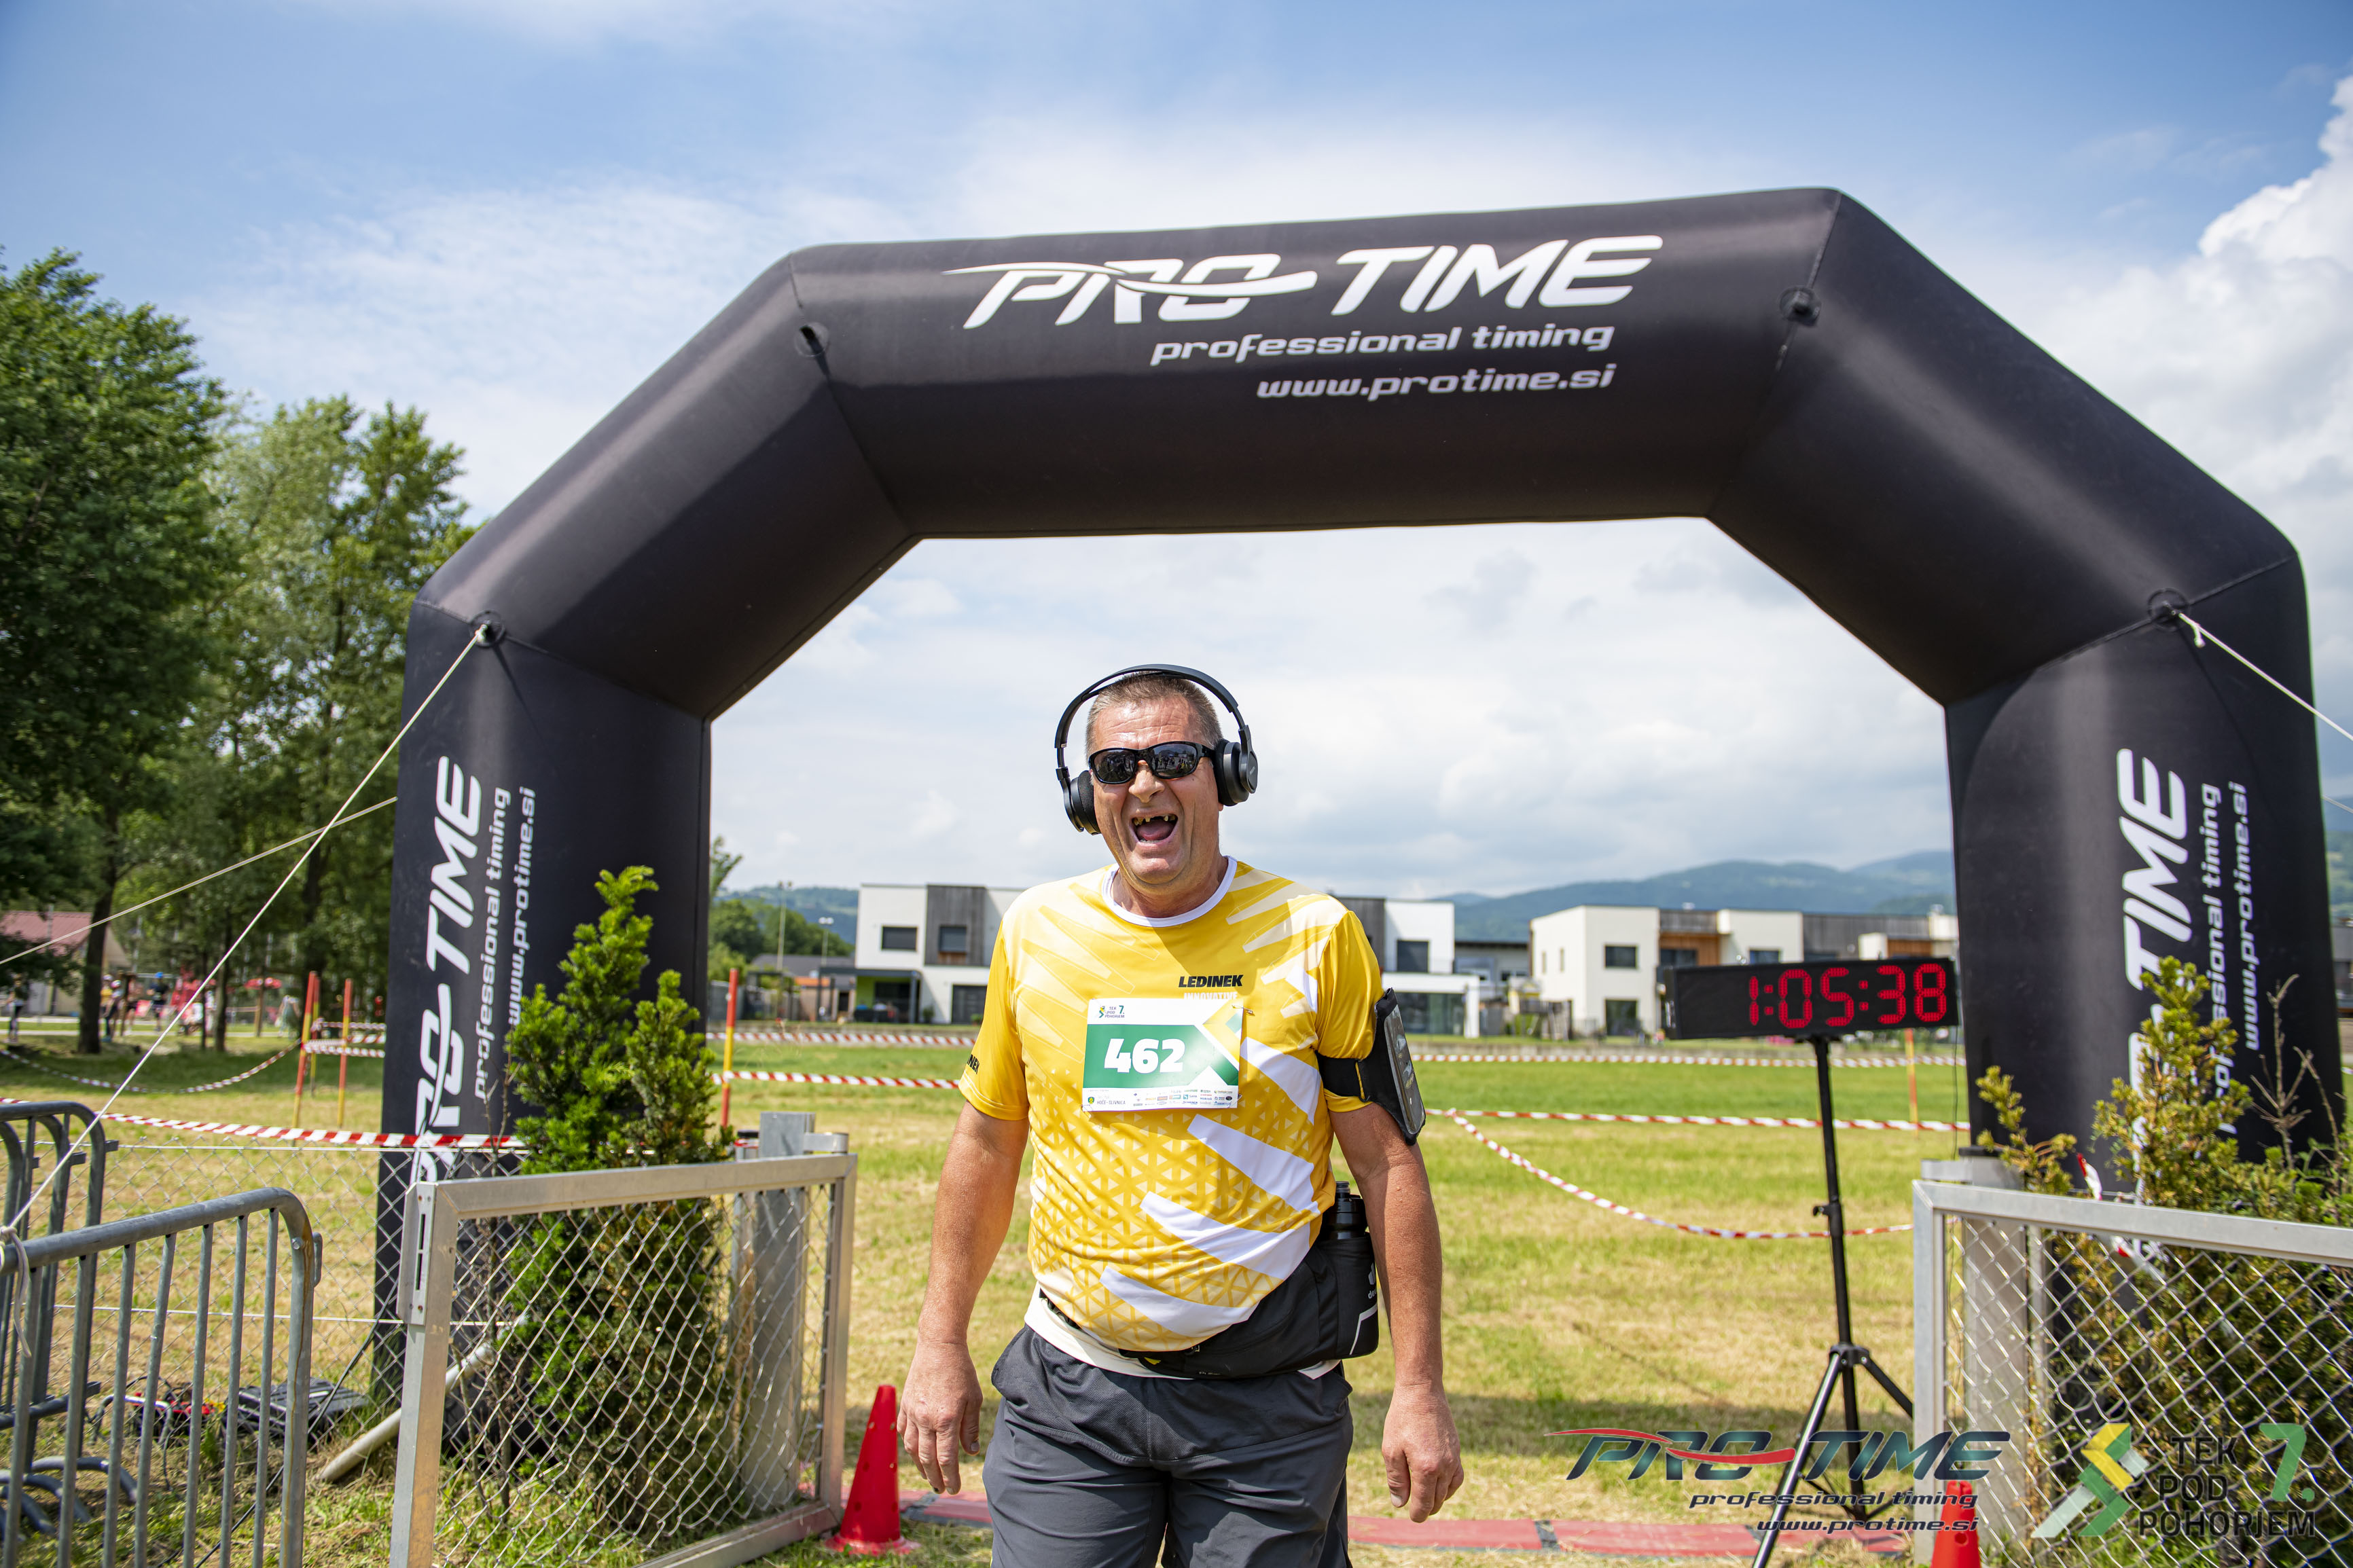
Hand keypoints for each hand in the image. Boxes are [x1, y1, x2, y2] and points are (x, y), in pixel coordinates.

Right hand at [899, 1336, 984, 1492]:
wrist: (938, 1346)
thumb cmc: (960, 1371)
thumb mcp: (974, 1398)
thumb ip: (970, 1428)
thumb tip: (970, 1453)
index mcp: (946, 1419)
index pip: (946, 1459)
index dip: (950, 1477)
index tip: (954, 1489)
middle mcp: (926, 1419)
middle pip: (927, 1459)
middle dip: (935, 1478)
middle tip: (941, 1490)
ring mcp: (912, 1413)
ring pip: (912, 1449)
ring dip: (920, 1467)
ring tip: (929, 1477)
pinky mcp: (905, 1405)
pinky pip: (903, 1433)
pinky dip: (908, 1448)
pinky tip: (915, 1454)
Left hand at [1381, 1383, 1462, 1521]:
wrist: (1422, 1392)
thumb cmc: (1402, 1419)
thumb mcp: (1391, 1449)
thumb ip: (1396, 1480)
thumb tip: (1400, 1504)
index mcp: (1426, 1469)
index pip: (1424, 1504)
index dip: (1416, 1514)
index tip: (1411, 1516)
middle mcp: (1444, 1466)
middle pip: (1437, 1500)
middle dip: (1426, 1508)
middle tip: (1414, 1509)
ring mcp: (1454, 1458)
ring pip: (1448, 1491)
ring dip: (1437, 1498)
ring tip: (1425, 1499)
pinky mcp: (1457, 1450)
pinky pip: (1457, 1478)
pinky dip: (1449, 1487)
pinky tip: (1439, 1485)